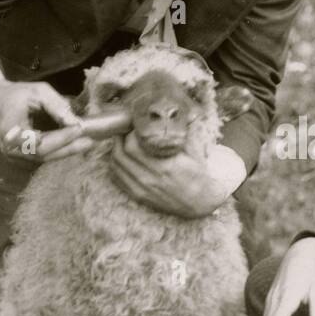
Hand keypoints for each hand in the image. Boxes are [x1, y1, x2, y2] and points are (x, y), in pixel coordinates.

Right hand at [0, 79, 84, 159]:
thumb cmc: (15, 95)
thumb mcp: (36, 91)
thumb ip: (56, 104)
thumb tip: (75, 121)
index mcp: (10, 130)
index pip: (38, 141)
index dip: (60, 138)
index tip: (79, 128)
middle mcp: (11, 148)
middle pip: (43, 153)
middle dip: (68, 147)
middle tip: (90, 140)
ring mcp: (15, 154)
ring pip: (45, 157)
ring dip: (67, 150)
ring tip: (88, 142)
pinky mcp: (22, 155)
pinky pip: (43, 155)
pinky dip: (60, 150)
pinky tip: (76, 143)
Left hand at [106, 132, 232, 217]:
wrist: (198, 203)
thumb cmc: (198, 175)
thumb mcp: (196, 152)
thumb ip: (187, 133)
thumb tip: (181, 112)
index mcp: (165, 165)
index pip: (135, 142)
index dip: (132, 130)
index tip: (137, 123)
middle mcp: (150, 177)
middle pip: (122, 151)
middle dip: (122, 137)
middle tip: (129, 130)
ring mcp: (142, 188)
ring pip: (116, 163)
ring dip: (117, 149)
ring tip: (125, 142)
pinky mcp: (137, 195)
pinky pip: (116, 178)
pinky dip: (116, 165)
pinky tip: (123, 158)